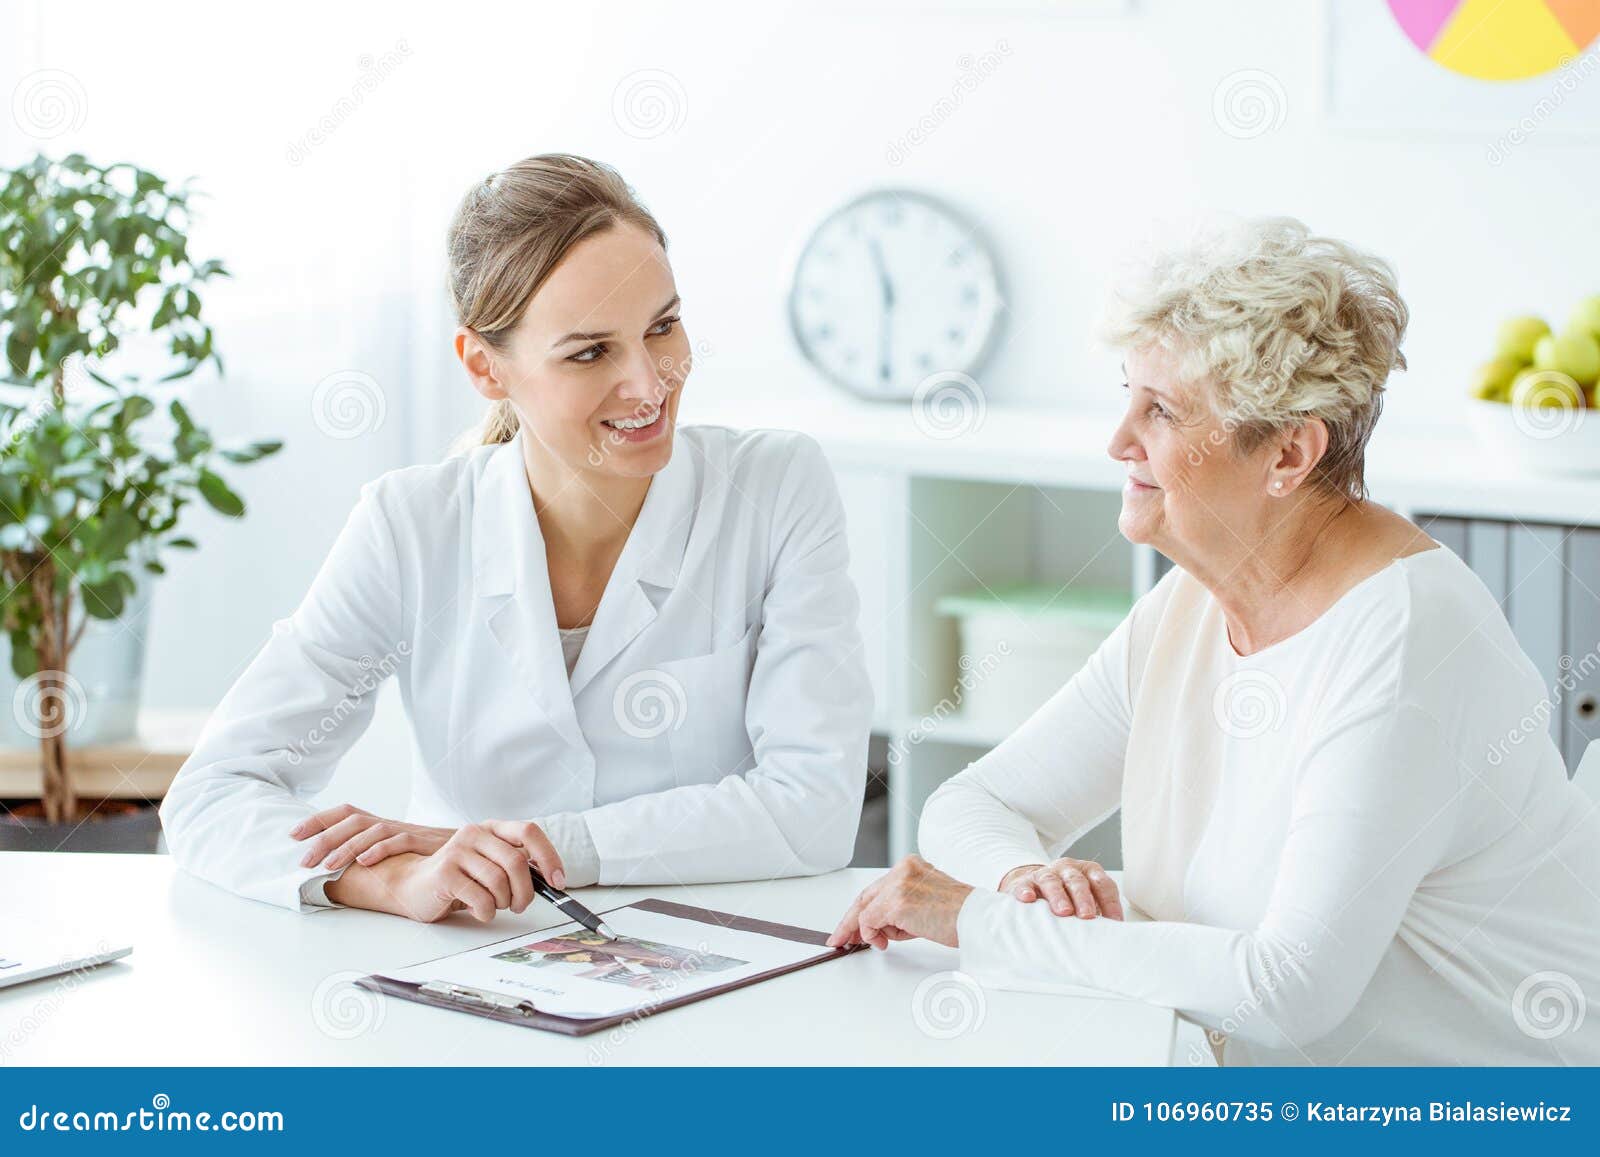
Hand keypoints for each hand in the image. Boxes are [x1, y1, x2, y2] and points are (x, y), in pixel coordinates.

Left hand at [290, 804, 453, 872]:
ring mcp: (409, 831)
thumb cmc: (434, 856)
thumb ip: (376, 855)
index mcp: (383, 825)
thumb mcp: (401, 853)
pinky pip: (399, 841)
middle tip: (302, 859)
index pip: (346, 812)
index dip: (319, 820)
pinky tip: (364, 863)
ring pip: (371, 830)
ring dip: (345, 847)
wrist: (478, 849)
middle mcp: (392, 824)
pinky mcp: (425, 842)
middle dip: (324, 838)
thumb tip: (339, 870)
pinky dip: (379, 850)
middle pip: (352, 820)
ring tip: (326, 866)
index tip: (293, 833)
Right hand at [390, 820, 565, 923]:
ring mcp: (457, 850)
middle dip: (526, 891)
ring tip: (494, 906)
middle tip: (520, 905)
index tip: (558, 882)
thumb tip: (552, 879)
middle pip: (517, 862)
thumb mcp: (491, 865)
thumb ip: (517, 865)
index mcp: (491, 828)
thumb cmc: (460, 879)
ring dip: (503, 903)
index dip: (549, 857)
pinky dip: (486, 912)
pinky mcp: (445, 873)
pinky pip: (481, 898)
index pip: (529, 832)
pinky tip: (478, 910)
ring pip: (500, 882)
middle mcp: (474, 833)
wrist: (414, 886)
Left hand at [826, 855, 973, 950]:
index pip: (877, 889)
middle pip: (865, 896)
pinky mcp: (897, 902)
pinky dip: (872, 934)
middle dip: (849, 922)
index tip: (852, 925)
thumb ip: (899, 910)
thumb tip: (877, 928)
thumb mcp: (924, 905)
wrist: (978, 919)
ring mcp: (899, 884)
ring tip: (885, 942)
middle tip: (840, 938)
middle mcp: (902, 870)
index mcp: (910, 866)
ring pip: (866, 910)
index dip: (861, 909)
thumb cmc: (959, 917)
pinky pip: (870, 921)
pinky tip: (885, 942)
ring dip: (870, 931)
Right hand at [998, 857, 1121, 919]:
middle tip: (1087, 916)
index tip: (1113, 922)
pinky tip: (1029, 899)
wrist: (1033, 885)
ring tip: (1063, 912)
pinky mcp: (1024, 882)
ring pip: (1052, 881)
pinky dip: (1026, 891)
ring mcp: (1045, 873)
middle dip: (1084, 898)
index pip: (1102, 884)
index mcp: (1087, 872)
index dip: (1109, 902)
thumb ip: (1099, 911)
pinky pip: (1024, 884)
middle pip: (1077, 881)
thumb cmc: (1066, 897)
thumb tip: (1116, 935)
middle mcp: (1067, 869)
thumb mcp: (1085, 900)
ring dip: (1058, 896)